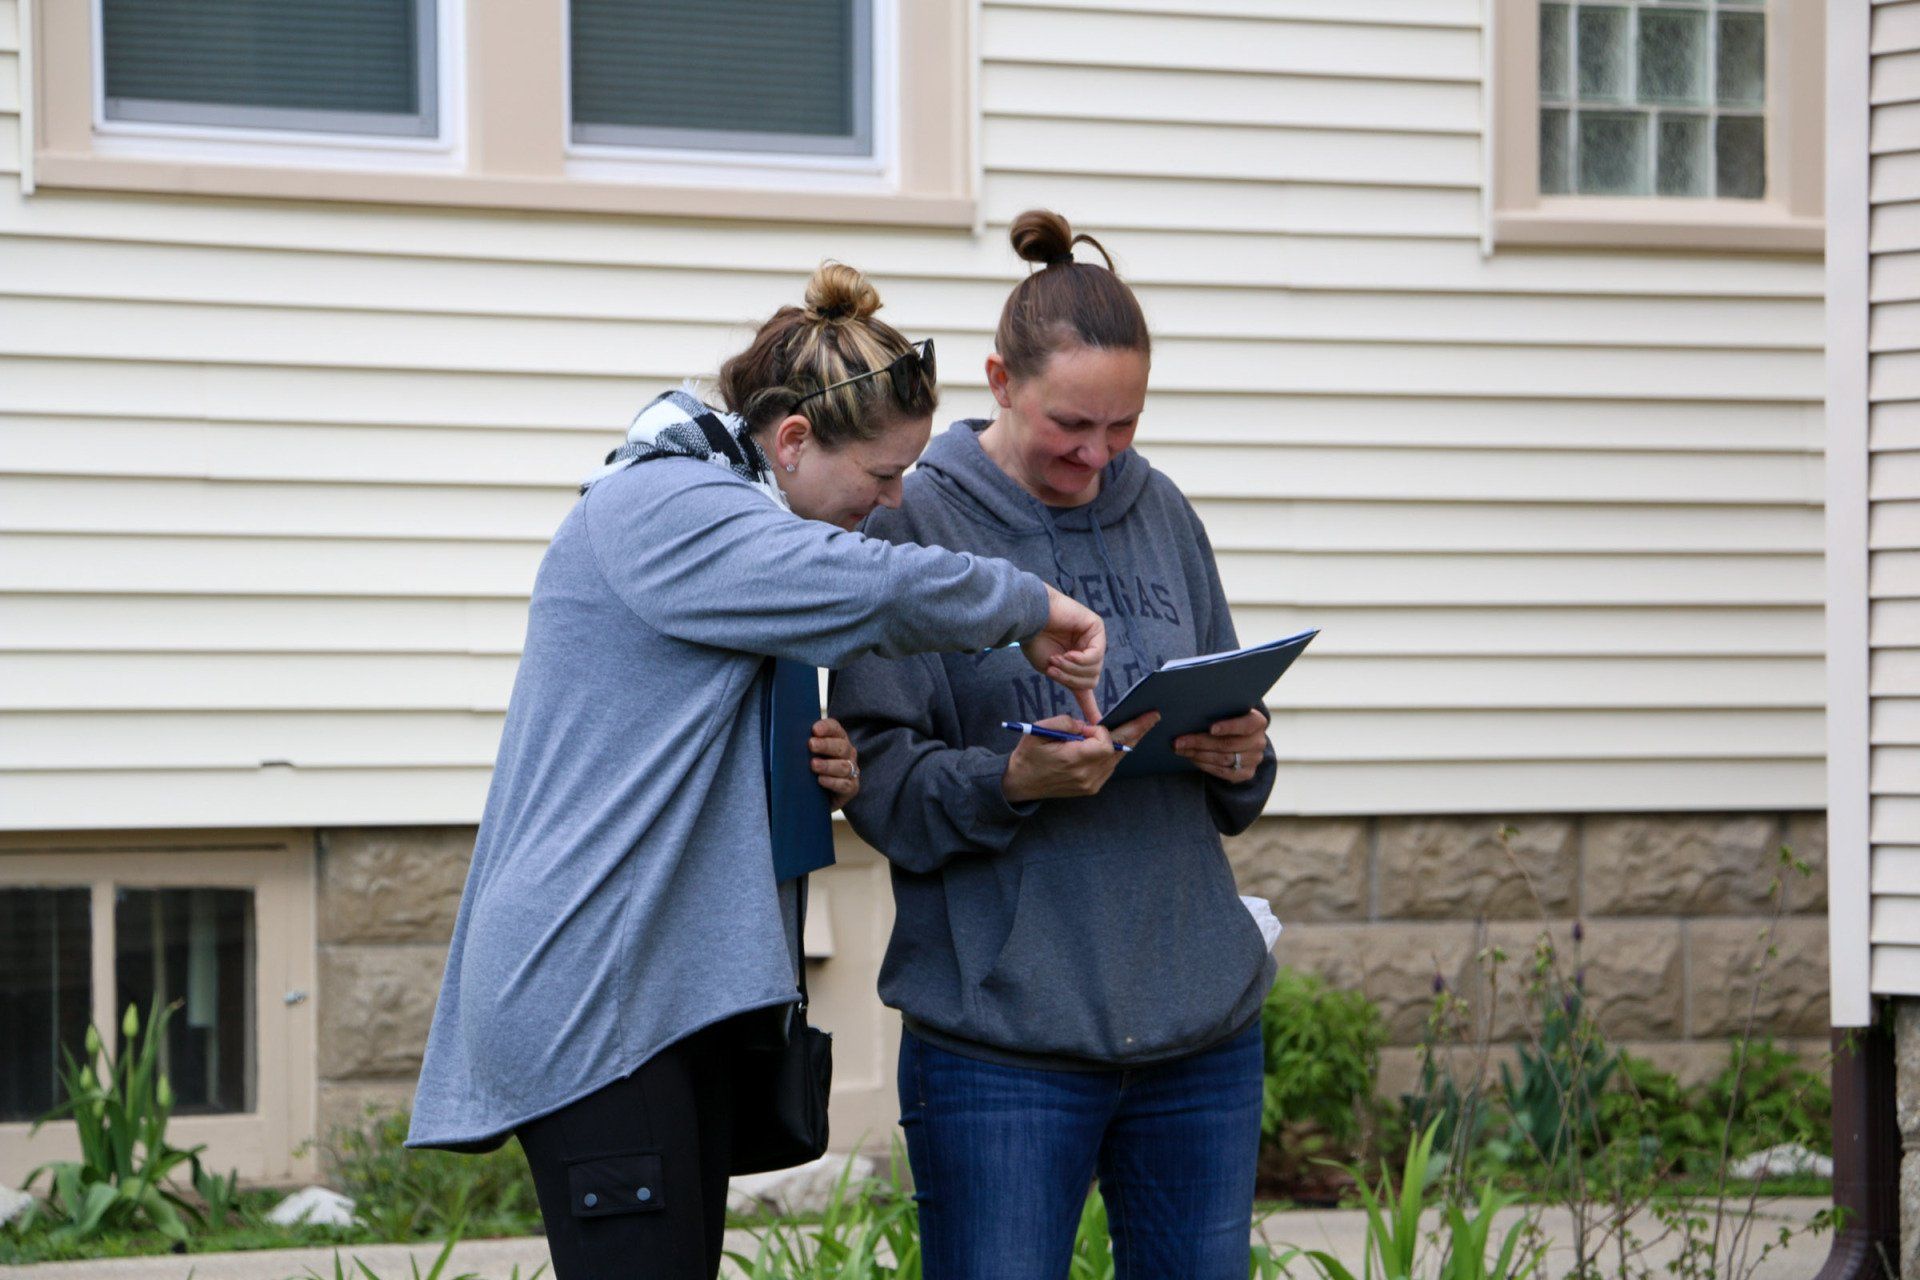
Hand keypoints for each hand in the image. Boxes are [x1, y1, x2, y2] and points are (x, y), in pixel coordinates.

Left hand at [809, 718, 859, 811]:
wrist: (817, 796)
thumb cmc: (808, 770)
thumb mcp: (804, 755)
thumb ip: (800, 744)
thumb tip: (785, 736)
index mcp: (837, 739)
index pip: (835, 728)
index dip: (826, 727)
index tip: (814, 729)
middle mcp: (847, 752)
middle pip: (841, 746)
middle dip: (826, 745)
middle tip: (811, 744)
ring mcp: (851, 770)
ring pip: (844, 766)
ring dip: (828, 765)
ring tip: (813, 765)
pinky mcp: (851, 787)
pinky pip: (844, 784)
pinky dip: (832, 782)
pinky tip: (821, 780)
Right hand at [1001, 712, 1159, 803]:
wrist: (1020, 784)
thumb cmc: (1029, 755)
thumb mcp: (1040, 730)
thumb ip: (1067, 723)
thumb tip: (1090, 727)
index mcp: (1073, 760)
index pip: (1104, 743)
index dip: (1100, 732)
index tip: (1086, 728)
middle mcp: (1086, 775)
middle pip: (1119, 750)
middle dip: (1137, 730)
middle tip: (1153, 716)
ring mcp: (1091, 784)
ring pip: (1117, 758)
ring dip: (1128, 740)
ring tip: (1143, 724)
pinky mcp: (1092, 787)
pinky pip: (1110, 766)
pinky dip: (1115, 751)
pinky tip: (1121, 740)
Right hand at [1020, 586, 1105, 721]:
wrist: (1028, 617)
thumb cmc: (1034, 640)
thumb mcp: (1051, 668)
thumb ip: (1069, 679)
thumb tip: (1082, 695)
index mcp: (1075, 661)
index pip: (1087, 685)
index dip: (1090, 705)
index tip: (1097, 722)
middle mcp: (1087, 650)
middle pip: (1090, 680)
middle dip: (1071, 679)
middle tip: (1053, 670)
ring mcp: (1093, 638)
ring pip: (1093, 670)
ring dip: (1072, 669)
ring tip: (1056, 659)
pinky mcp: (1096, 628)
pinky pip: (1094, 656)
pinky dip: (1079, 660)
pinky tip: (1067, 654)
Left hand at [1174, 707, 1268, 783]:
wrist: (1240, 738)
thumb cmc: (1229, 718)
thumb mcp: (1228, 711)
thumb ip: (1217, 710)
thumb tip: (1189, 712)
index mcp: (1258, 722)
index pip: (1246, 725)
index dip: (1229, 727)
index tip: (1211, 728)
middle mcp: (1259, 742)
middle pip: (1228, 744)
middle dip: (1200, 742)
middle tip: (1179, 741)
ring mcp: (1254, 759)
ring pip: (1224, 759)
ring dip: (1198, 755)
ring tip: (1181, 749)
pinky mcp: (1246, 773)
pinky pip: (1223, 772)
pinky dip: (1205, 766)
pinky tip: (1191, 758)